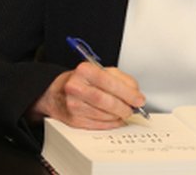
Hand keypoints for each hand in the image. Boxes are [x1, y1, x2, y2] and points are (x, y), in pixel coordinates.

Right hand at [27, 62, 146, 128]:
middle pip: (104, 100)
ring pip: (102, 114)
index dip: (127, 93)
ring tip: (123, 113)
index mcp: (84, 70)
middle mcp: (75, 87)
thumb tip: (135, 93)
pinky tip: (114, 119)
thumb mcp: (101, 71)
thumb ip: (121, 79)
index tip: (139, 99)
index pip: (109, 82)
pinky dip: (109, 123)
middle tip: (132, 109)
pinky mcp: (72, 120)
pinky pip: (96, 124)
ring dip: (117, 116)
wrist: (57, 92)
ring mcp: (72, 105)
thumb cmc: (82, 81)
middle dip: (123, 107)